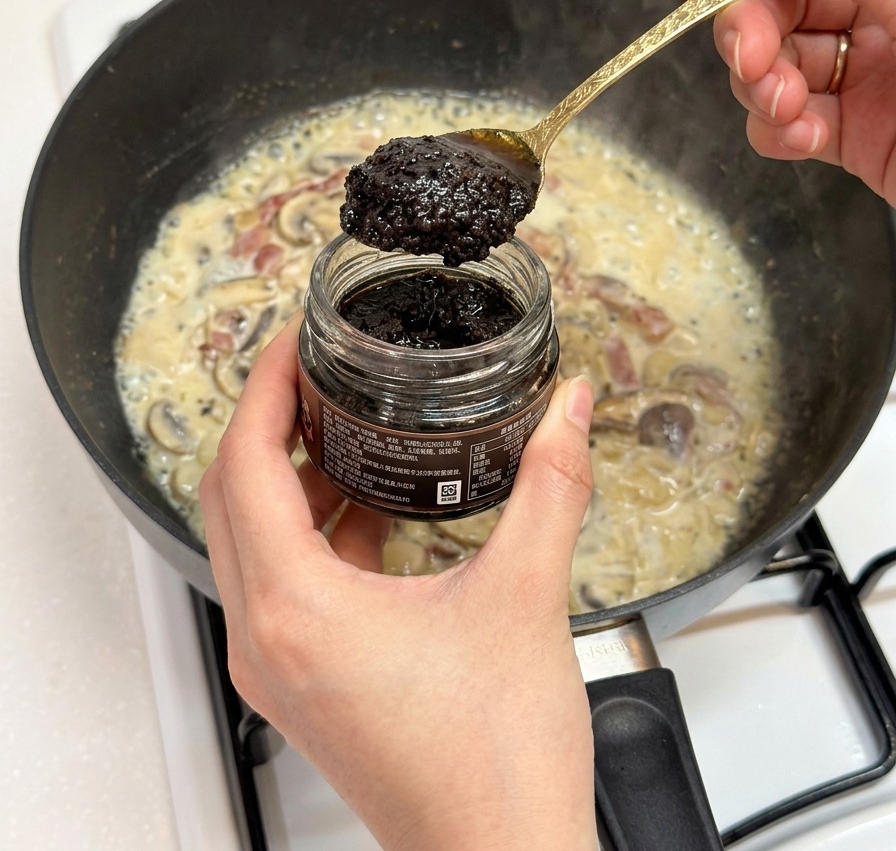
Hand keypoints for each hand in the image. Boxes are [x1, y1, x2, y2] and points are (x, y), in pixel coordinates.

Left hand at [199, 316, 598, 850]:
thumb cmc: (495, 764)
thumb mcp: (527, 595)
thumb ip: (551, 484)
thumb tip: (567, 411)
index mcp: (297, 610)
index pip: (243, 465)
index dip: (264, 389)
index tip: (292, 346)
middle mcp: (267, 640)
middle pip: (230, 497)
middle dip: (269, 425)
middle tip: (314, 375)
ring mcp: (280, 668)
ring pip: (253, 543)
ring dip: (289, 480)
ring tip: (347, 432)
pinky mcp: (306, 684)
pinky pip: (285, 584)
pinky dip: (315, 534)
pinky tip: (373, 511)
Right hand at [676, 0, 895, 202]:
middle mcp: (881, 6)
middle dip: (749, 28)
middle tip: (753, 58)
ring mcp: (865, 72)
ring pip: (772, 62)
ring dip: (761, 85)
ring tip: (787, 107)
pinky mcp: (853, 134)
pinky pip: (786, 122)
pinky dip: (777, 130)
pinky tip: (801, 138)